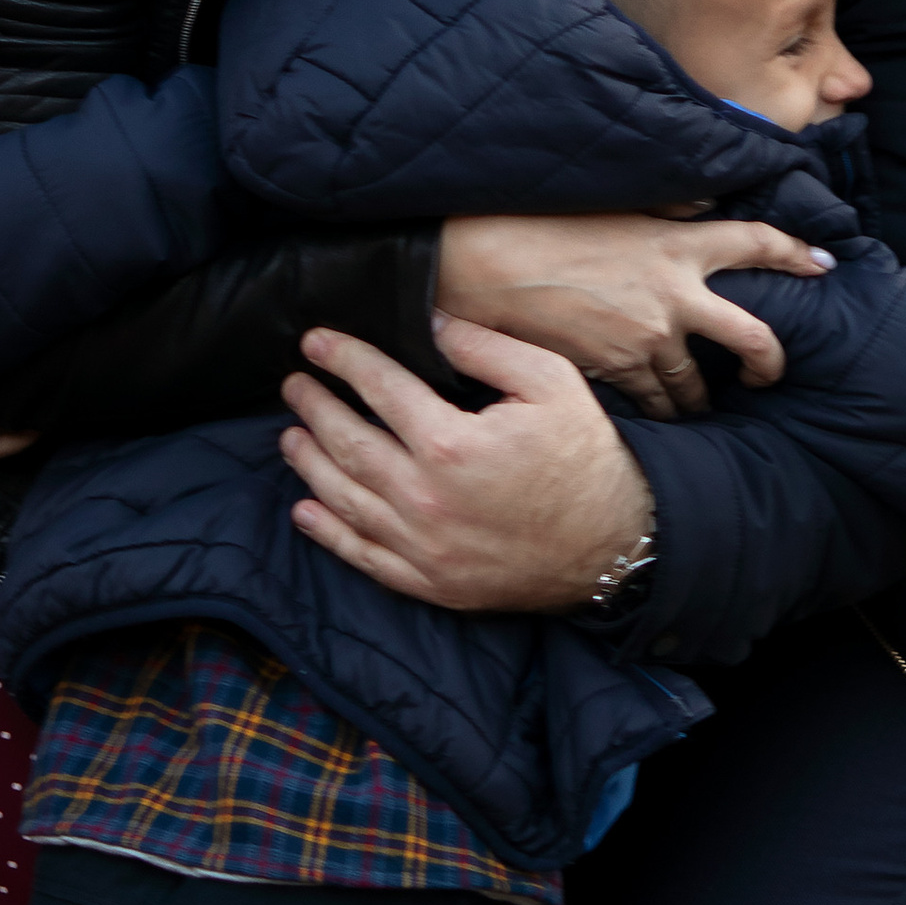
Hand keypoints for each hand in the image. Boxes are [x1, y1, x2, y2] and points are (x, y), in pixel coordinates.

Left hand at [280, 317, 650, 606]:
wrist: (614, 545)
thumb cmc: (584, 456)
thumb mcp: (549, 381)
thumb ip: (484, 347)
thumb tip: (430, 322)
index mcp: (450, 443)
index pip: (378, 388)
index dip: (342, 359)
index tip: (316, 341)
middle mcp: (424, 498)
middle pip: (347, 444)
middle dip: (314, 408)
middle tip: (294, 384)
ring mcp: (423, 547)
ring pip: (344, 499)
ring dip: (309, 464)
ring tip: (290, 436)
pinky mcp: (430, 583)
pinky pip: (363, 556)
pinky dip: (328, 533)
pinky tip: (306, 511)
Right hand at [435, 211, 832, 418]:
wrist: (485, 261)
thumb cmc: (543, 219)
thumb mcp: (618, 201)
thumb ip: (670, 210)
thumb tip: (705, 208)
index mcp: (679, 243)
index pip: (758, 242)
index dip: (798, 253)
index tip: (824, 264)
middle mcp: (676, 295)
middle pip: (755, 340)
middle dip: (771, 364)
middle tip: (769, 374)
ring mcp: (648, 339)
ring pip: (699, 387)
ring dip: (701, 398)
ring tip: (698, 404)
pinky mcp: (616, 371)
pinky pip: (653, 405)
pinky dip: (656, 410)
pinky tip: (652, 414)